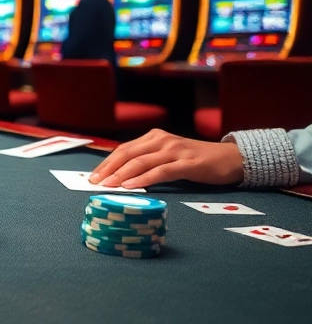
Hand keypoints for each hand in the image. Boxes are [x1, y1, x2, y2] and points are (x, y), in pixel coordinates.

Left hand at [89, 129, 243, 188]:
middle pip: (127, 153)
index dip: (106, 163)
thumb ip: (147, 162)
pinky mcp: (188, 163)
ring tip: (108, 185)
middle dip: (108, 168)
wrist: (230, 159)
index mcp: (154, 137)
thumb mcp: (167, 157)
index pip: (123, 149)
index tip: (92, 176)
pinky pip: (161, 171)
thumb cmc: (195, 161)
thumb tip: (120, 177)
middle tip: (94, 182)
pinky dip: (144, 179)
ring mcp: (175, 150)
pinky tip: (131, 186)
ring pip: (141, 161)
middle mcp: (162, 140)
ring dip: (121, 174)